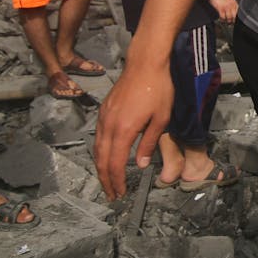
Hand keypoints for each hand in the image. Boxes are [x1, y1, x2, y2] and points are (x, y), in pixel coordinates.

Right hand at [93, 56, 172, 199]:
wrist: (145, 63)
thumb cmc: (157, 88)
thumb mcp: (160, 119)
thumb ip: (148, 143)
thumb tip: (140, 164)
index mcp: (123, 130)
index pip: (115, 164)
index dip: (117, 181)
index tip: (120, 193)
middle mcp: (109, 125)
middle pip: (101, 160)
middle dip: (105, 180)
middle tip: (111, 194)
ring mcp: (104, 116)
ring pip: (97, 148)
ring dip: (101, 167)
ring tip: (107, 181)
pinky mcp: (105, 110)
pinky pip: (98, 136)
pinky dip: (100, 152)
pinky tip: (105, 157)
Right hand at [208, 0, 237, 23]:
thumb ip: (231, 5)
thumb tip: (231, 12)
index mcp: (234, 2)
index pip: (239, 12)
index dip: (238, 17)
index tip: (236, 20)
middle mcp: (231, 5)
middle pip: (235, 16)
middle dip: (233, 21)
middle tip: (231, 24)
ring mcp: (226, 7)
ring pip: (229, 18)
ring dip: (228, 22)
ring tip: (226, 23)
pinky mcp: (221, 9)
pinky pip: (223, 17)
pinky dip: (222, 20)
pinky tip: (221, 20)